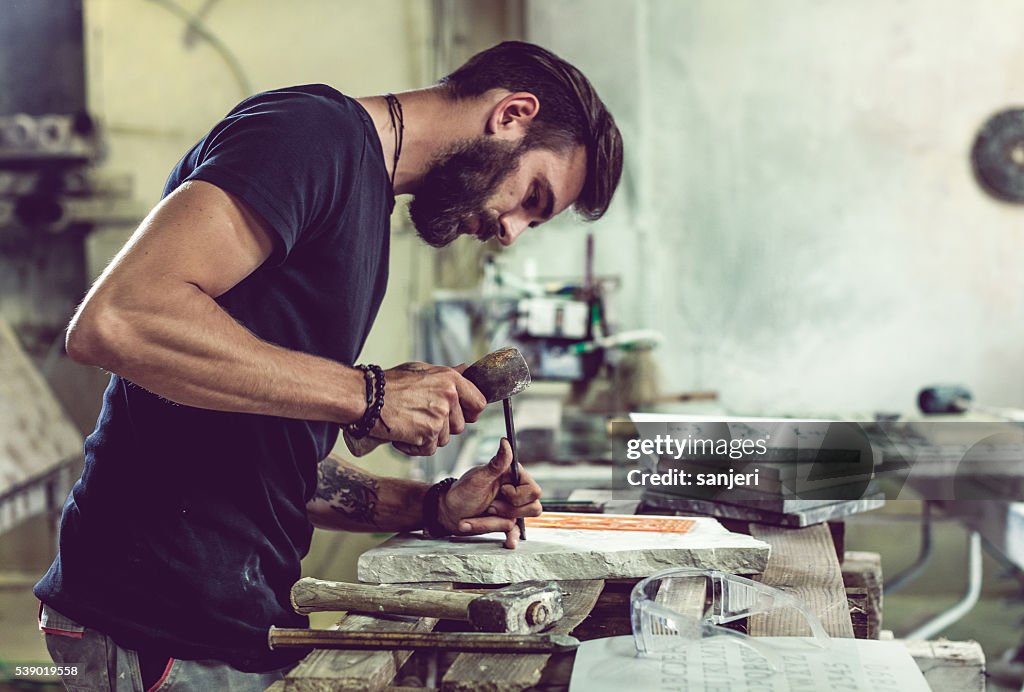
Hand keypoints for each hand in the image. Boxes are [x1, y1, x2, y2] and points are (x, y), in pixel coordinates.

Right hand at [372, 362, 486, 455]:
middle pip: (460, 426)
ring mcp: (439, 416)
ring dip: (428, 437)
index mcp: (450, 379)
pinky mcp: (427, 433)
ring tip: (409, 422)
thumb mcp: (421, 370)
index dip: (470, 412)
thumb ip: (447, 373)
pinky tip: (404, 433)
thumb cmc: (389, 384)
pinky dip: (416, 446)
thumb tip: (466, 370)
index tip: (460, 415)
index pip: (479, 403)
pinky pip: (429, 449)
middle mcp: (448, 396)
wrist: (366, 397)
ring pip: (444, 439)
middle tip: (421, 417)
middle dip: (443, 427)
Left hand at [438, 438, 542, 548]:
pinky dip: (510, 538)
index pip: (533, 490)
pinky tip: (509, 543)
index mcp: (513, 476)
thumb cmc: (462, 492)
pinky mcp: (505, 522)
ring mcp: (511, 509)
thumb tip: (506, 442)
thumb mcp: (479, 478)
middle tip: (489, 504)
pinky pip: (515, 533)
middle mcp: (515, 492)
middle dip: (507, 510)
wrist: (449, 512)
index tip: (501, 491)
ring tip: (483, 513)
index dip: (517, 495)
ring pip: (518, 522)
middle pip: (532, 508)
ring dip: (495, 522)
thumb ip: (497, 463)